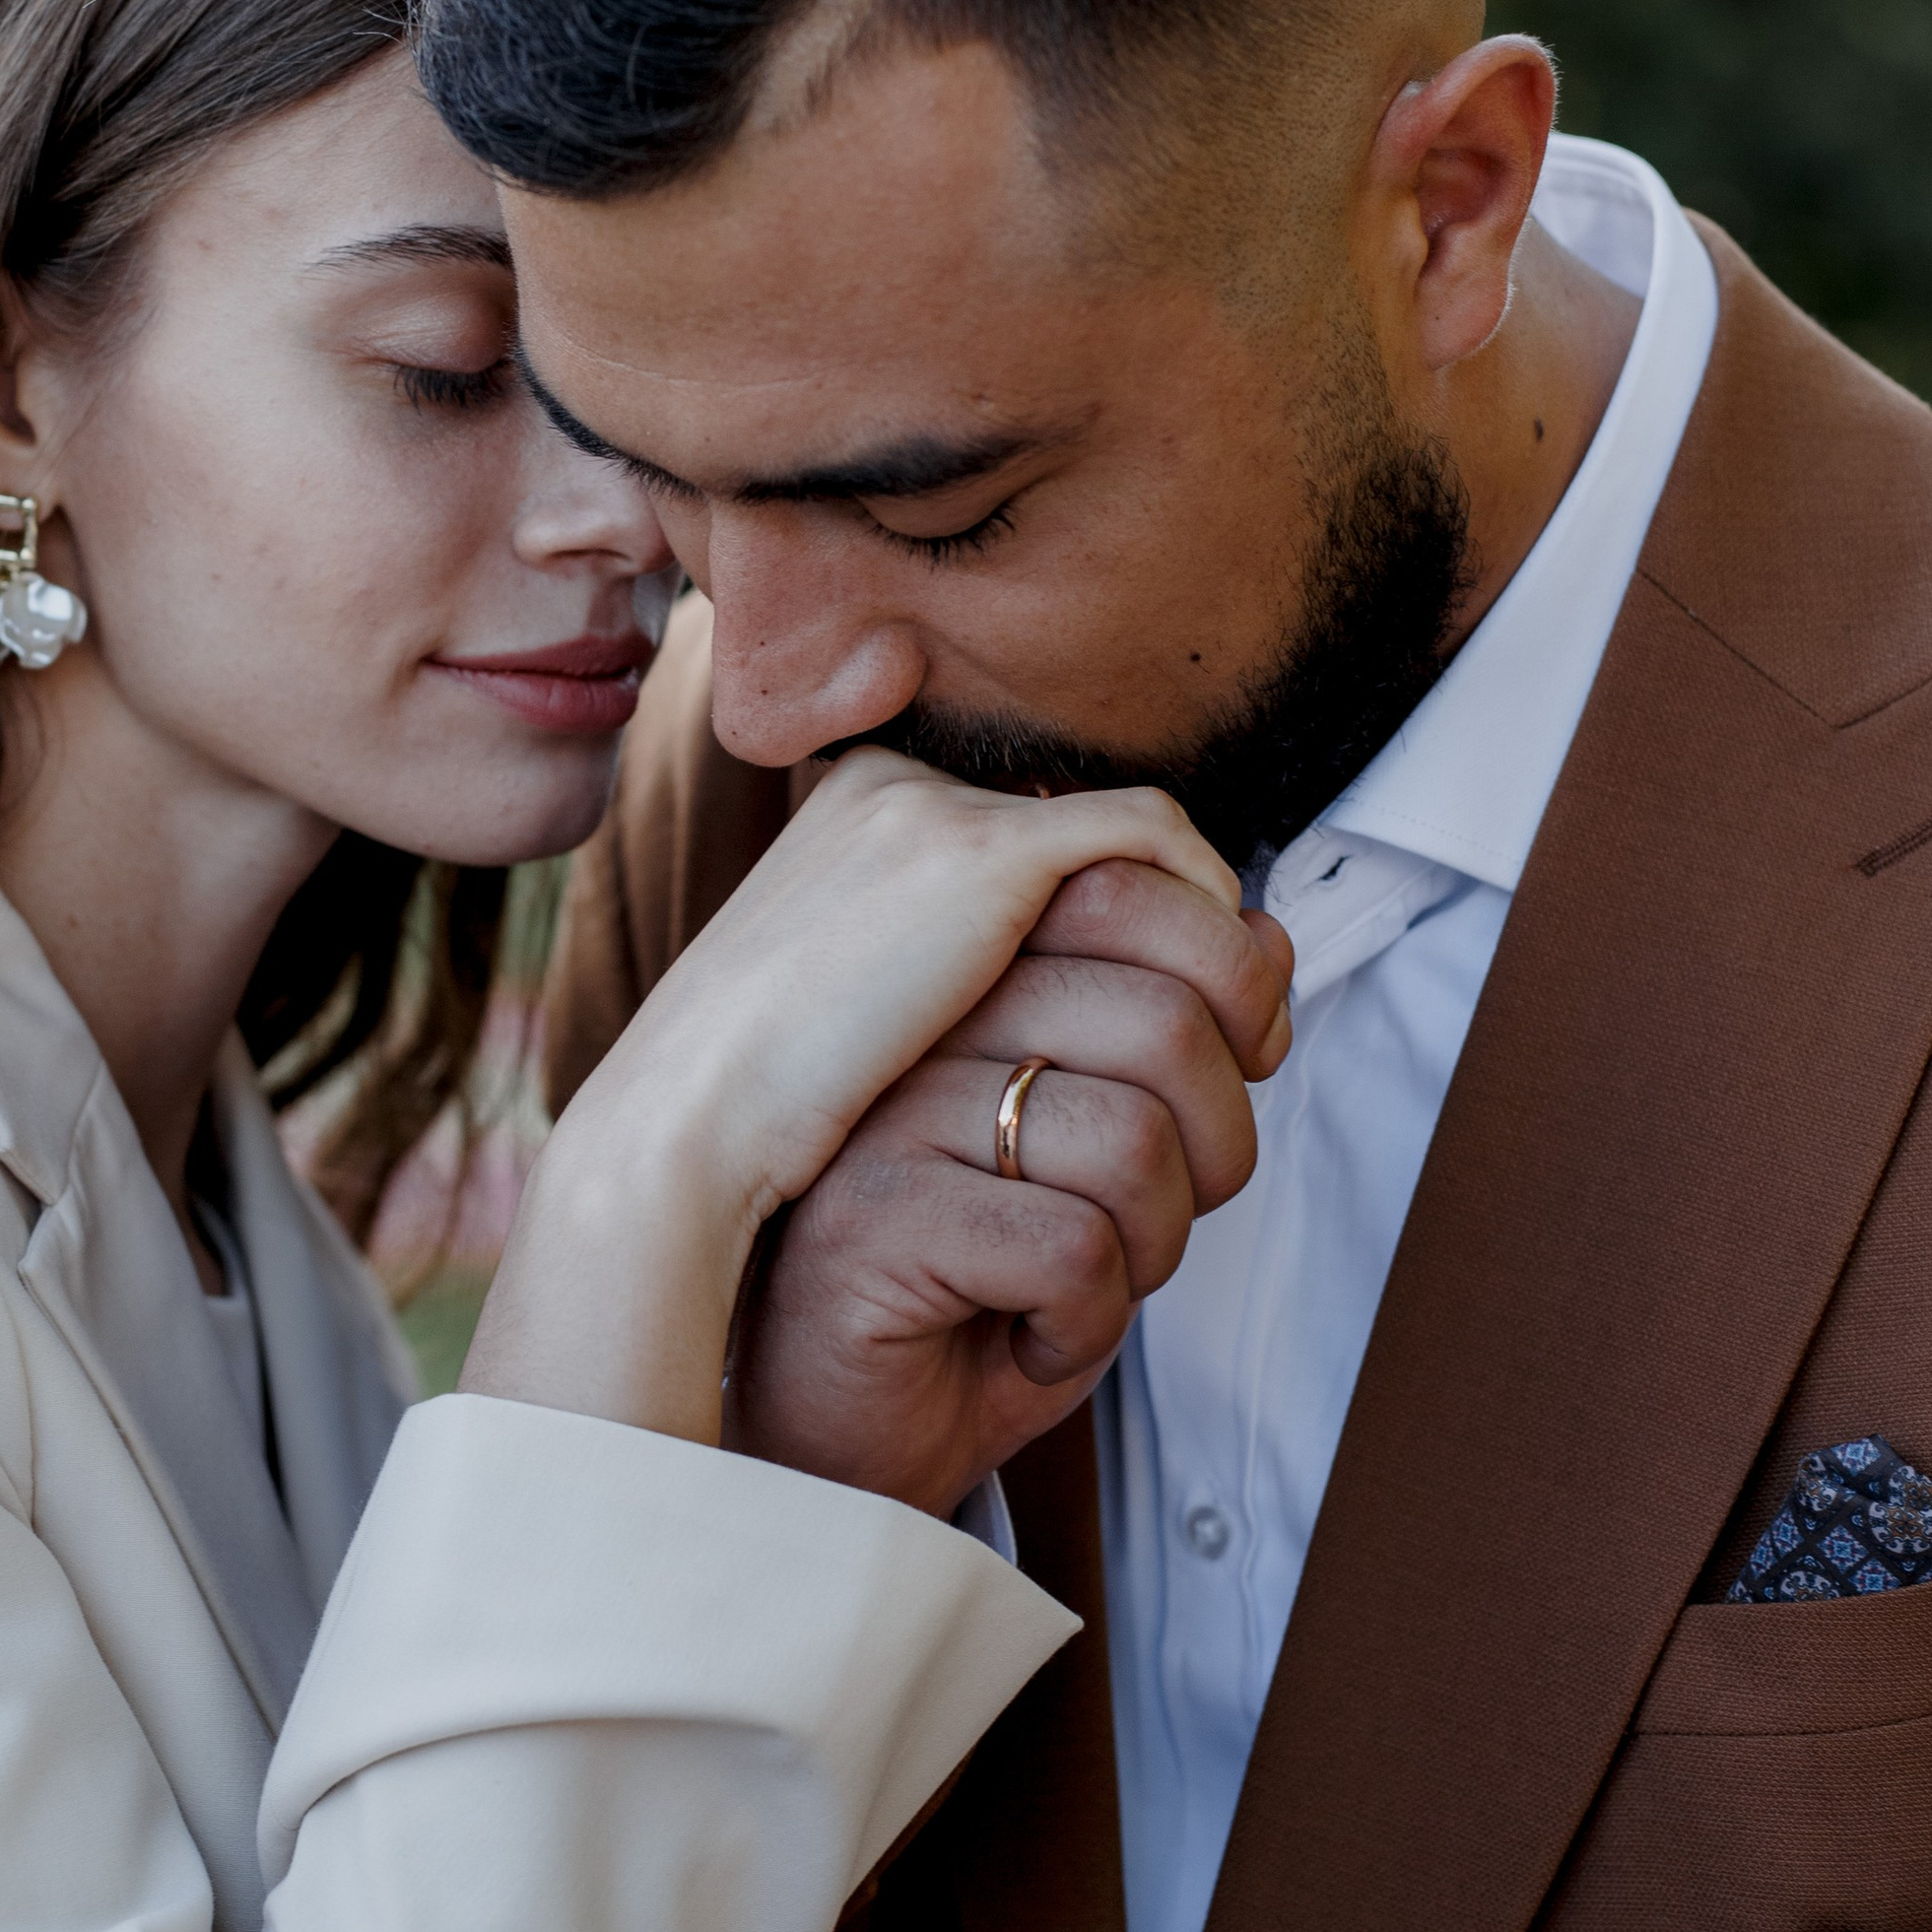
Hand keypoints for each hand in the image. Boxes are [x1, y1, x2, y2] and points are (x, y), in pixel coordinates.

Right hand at [462, 752, 1241, 1445]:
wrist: (684, 1137)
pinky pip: (1151, 845)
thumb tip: (1082, 1011)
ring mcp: (932, 812)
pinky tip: (1225, 1020)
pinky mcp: (976, 854)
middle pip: (1100, 834)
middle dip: (1191, 933)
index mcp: (852, 832)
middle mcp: (893, 794)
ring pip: (1141, 840)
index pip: (1040, 845)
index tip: (1189, 1022)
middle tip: (1248, 1034)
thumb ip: (963, 1005)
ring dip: (1209, 944)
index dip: (1133, 927)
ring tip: (1245, 1041)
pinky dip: (1204, 921)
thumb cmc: (759, 1130)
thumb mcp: (864, 1048)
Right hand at [732, 858, 1293, 1515]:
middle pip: (1160, 1018)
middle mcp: (915, 1023)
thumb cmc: (977, 1291)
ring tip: (1087, 1285)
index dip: (1228, 978)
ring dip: (1151, 1249)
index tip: (1241, 1065)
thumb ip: (1170, 1032)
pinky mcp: (871, 1219)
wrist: (847, 1439)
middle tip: (1161, 1220)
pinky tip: (1033, 1335)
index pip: (1120, 886)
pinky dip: (1089, 1320)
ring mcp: (881, 1115)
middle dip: (1217, 1148)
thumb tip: (1264, 938)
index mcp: (964, 977)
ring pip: (1131, 1139)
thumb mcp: (1101, 1149)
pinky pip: (1072, 1246)